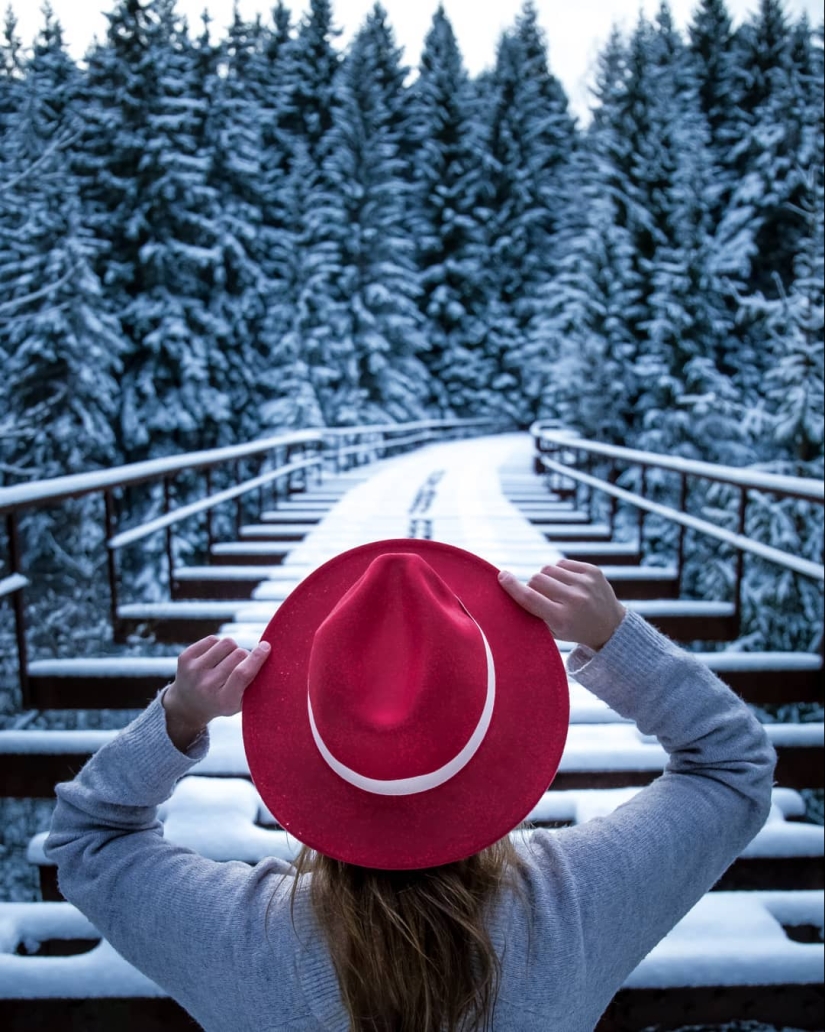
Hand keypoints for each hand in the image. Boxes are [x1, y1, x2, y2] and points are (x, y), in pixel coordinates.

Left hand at [163, 636, 271, 731]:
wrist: (188, 705)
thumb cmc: (223, 701)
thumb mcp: (242, 702)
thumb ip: (255, 683)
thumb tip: (267, 652)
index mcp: (224, 701)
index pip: (242, 674)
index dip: (256, 658)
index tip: (266, 646)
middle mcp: (206, 686)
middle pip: (238, 654)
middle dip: (245, 655)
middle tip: (239, 665)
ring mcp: (193, 671)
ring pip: (227, 643)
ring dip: (232, 649)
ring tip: (226, 661)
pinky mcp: (184, 658)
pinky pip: (212, 639)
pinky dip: (218, 645)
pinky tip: (213, 659)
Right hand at [498, 559, 625, 650]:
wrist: (611, 626)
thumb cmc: (574, 629)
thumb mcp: (553, 631)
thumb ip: (533, 612)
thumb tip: (508, 585)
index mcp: (562, 619)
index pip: (530, 598)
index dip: (513, 587)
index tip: (502, 576)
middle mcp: (575, 600)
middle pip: (537, 579)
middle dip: (533, 585)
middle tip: (542, 596)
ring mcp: (586, 584)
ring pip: (548, 569)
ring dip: (547, 578)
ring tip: (557, 590)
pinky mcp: (593, 571)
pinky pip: (562, 563)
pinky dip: (560, 572)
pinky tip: (568, 583)